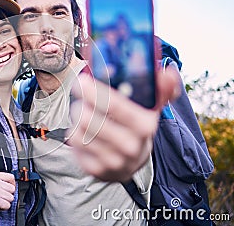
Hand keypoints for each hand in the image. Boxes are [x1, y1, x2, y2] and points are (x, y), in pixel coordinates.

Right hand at [0, 172, 15, 220]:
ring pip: (11, 197)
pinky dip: (4, 207)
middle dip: (8, 194)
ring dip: (6, 201)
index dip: (12, 184)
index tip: (8, 188)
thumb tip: (14, 183)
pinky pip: (8, 205)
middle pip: (12, 188)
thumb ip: (1, 180)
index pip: (11, 177)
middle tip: (0, 196)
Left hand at [67, 67, 179, 181]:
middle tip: (80, 90)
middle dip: (82, 101)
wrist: (132, 163)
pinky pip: (75, 143)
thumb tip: (168, 73)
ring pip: (79, 129)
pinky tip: (83, 130)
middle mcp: (130, 147)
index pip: (114, 106)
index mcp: (145, 126)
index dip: (95, 91)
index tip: (83, 80)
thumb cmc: (136, 127)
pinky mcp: (97, 170)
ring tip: (83, 110)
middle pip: (90, 118)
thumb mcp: (150, 108)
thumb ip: (159, 89)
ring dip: (77, 115)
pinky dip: (75, 131)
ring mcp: (113, 160)